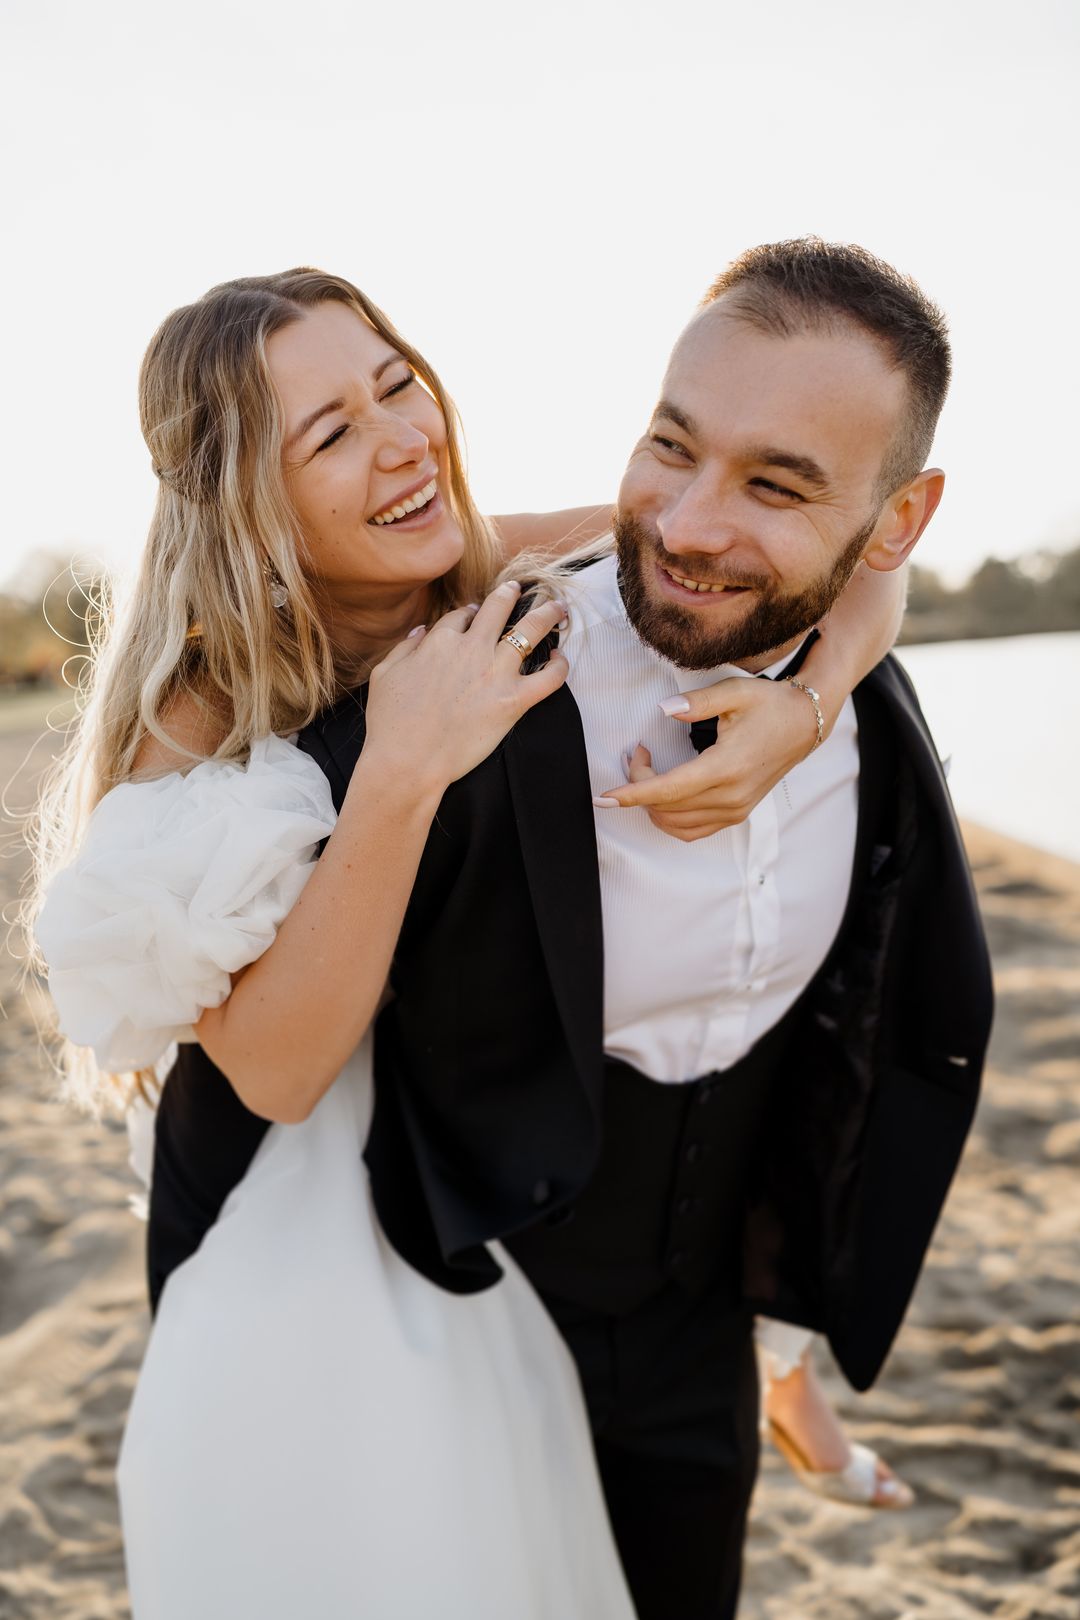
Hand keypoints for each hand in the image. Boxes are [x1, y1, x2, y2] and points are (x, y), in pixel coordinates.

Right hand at [360, 583, 567, 798]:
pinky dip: (559, 666)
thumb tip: (422, 630)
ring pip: (531, 630)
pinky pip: (549, 679)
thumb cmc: (390, 722)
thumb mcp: (385, 673)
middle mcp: (472, 649)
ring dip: (547, 614)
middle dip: (511, 593)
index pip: (462, 614)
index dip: (470, 612)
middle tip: (520, 588)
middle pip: (499, 607)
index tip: (474, 614)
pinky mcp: (514, 701)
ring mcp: (495, 673)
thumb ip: (405, 646)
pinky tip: (560, 658)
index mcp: (440, 640)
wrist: (408, 760)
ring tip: (558, 607)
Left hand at [593, 676, 820, 841]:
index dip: (632, 794)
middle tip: (637, 753)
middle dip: (638, 785)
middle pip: (666, 807)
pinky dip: (669, 818)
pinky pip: (692, 831)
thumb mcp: (734, 692)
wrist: (805, 725)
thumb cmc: (769, 705)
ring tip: (648, 771)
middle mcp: (730, 796)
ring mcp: (735, 810)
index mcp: (726, 767)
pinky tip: (662, 796)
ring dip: (651, 804)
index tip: (604, 797)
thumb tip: (664, 709)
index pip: (668, 790)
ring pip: (676, 824)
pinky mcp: (736, 814)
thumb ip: (697, 702)